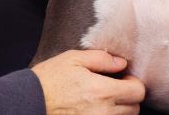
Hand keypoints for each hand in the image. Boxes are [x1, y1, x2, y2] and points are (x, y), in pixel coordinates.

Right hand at [31, 49, 145, 113]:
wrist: (30, 101)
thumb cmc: (50, 79)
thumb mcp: (73, 59)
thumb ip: (100, 59)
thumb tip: (121, 63)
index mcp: (102, 91)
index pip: (138, 92)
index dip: (133, 83)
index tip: (123, 78)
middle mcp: (103, 112)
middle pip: (134, 108)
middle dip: (128, 96)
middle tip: (113, 88)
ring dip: (119, 109)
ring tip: (102, 99)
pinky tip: (95, 108)